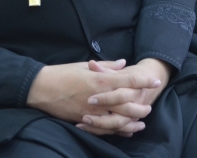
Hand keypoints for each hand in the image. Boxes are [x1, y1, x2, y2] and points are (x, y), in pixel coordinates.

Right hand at [26, 59, 161, 135]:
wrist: (41, 89)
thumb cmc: (63, 73)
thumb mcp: (85, 66)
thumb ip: (106, 66)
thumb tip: (123, 64)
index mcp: (100, 81)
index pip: (128, 81)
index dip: (144, 81)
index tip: (155, 81)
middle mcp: (99, 98)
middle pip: (127, 105)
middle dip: (140, 106)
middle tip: (149, 106)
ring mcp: (92, 112)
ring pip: (117, 121)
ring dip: (131, 123)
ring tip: (141, 123)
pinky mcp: (84, 121)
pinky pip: (104, 130)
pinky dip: (116, 131)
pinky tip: (123, 131)